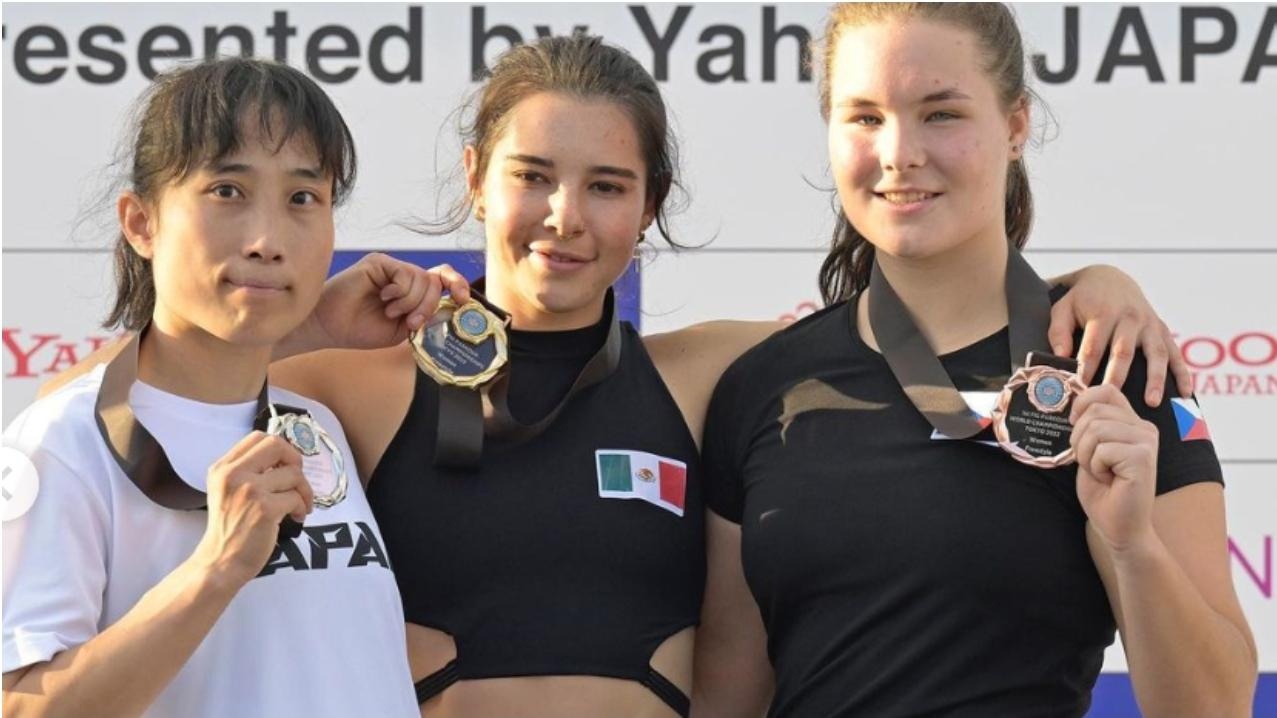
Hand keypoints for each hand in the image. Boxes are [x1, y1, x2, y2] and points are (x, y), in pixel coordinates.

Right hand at [191, 432, 314, 586]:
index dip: (279, 449)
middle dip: (295, 460)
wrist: (220, 562)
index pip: (258, 437)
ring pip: (293, 474)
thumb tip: (286, 458)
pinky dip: (302, 507)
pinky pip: (296, 497)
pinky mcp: (265, 509)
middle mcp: (233, 474)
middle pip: (277, 445)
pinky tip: (296, 517)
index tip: (284, 466)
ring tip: (298, 505)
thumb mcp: (227, 491)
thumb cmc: (229, 528)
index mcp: (222, 468)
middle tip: (296, 480)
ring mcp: (249, 491)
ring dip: (303, 490)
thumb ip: (248, 471)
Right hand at [290, 253, 470, 353]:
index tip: (463, 300)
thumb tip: (451, 310)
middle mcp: (405, 276)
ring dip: (411, 303)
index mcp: (413, 291)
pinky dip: (399, 292)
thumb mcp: (402, 329)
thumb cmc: (361, 329)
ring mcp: (392, 268)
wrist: (331, 328)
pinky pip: (405, 274)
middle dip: (428, 307)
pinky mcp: (379, 262)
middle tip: (410, 322)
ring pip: (422, 280)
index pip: (444, 279)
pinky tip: (383, 299)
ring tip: (390, 312)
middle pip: (436, 282)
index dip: (458, 285)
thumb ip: (425, 318)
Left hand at [1047, 264, 1190, 405]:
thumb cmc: (1083, 299)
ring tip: (1151, 402)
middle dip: (1117, 376)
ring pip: (1156, 353)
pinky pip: (1175, 353)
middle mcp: (1130, 318)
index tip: (1081, 390)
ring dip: (1155, 379)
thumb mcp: (1063, 308)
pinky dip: (1183, 373)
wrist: (1110, 278)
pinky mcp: (1162, 330)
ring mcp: (1149, 324)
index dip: (1086, 369)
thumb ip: (1058, 332)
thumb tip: (1061, 357)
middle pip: (1124, 351)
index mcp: (1103, 313)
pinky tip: (1185, 393)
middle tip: (1112, 399)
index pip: (1093, 346)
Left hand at [1070, 385, 1159, 553]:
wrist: (1119, 526)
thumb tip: (1073, 399)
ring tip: (1101, 471)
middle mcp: (1144, 427)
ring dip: (1086, 455)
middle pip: (1094, 410)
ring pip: (1095, 429)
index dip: (1082, 402)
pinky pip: (1102, 449)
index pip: (1106, 390)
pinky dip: (1095, 467)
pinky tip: (1109, 480)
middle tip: (1092, 463)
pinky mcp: (1143, 457)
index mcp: (1133, 423)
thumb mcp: (1091, 450)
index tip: (1074, 424)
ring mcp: (1146, 441)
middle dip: (1079, 439)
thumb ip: (1090, 425)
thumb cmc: (1103, 491)